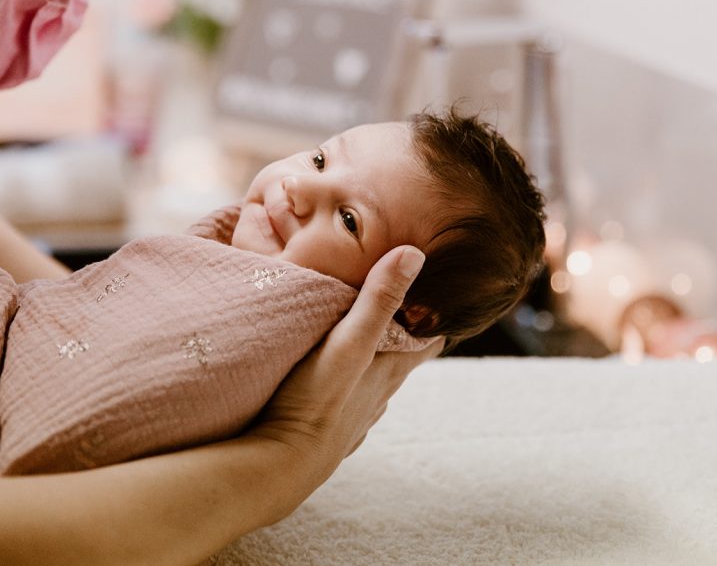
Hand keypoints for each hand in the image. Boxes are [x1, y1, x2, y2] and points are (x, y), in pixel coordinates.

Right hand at [247, 245, 442, 505]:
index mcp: (390, 369)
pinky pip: (345, 406)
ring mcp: (355, 418)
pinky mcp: (329, 433)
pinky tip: (330, 387)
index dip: (435, 318)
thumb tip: (415, 253)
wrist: (280, 464)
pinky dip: (345, 390)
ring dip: (370, 364)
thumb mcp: (348, 342)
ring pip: (373, 385)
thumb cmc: (315, 400)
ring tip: (360, 344)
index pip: (429, 340)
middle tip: (393, 308)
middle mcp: (379, 395)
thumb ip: (378, 299)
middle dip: (401, 336)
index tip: (436, 295)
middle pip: (401, 361)